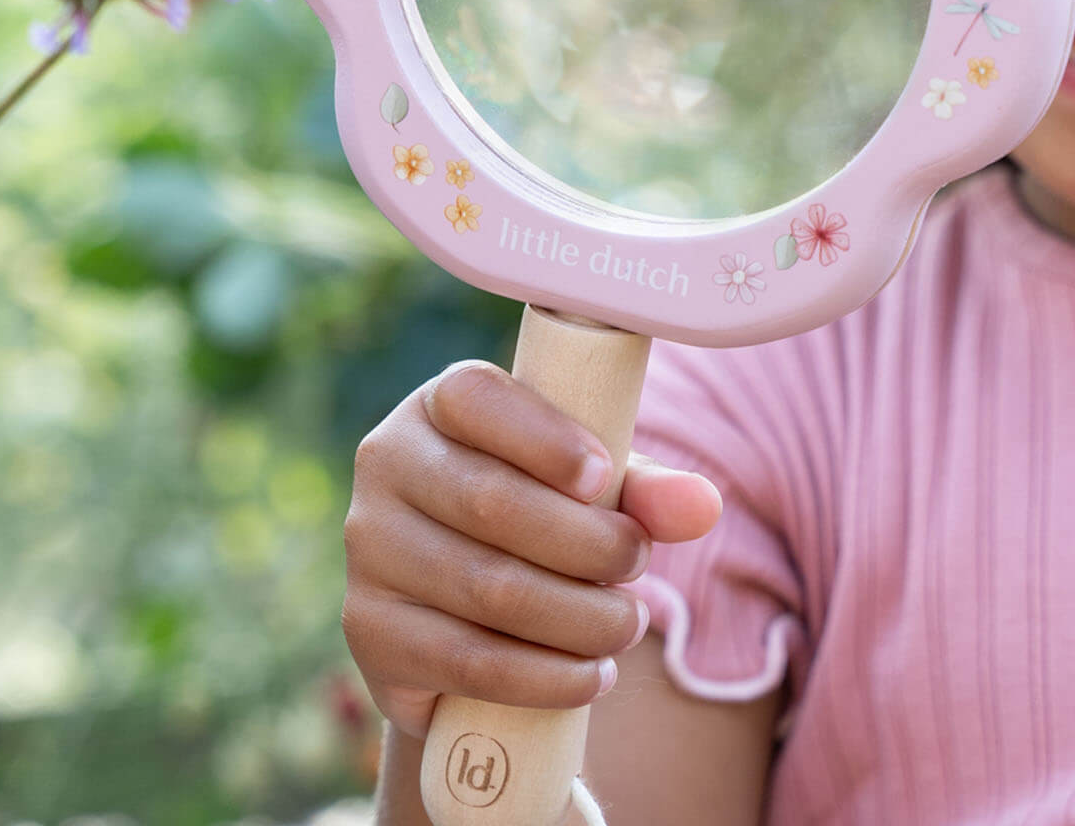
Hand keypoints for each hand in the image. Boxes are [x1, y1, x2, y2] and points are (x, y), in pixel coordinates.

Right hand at [344, 359, 721, 738]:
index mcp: (438, 405)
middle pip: (492, 503)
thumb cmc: (536, 515)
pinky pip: (468, 660)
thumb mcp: (587, 487)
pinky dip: (545, 676)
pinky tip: (593, 675)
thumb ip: (643, 488)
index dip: (543, 438)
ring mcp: (369, 548)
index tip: (603, 477)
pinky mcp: (369, 629)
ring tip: (628, 624)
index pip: (478, 399)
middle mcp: (387, 464)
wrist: (454, 609)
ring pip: (486, 588)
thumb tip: (704, 506)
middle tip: (638, 565)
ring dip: (577, 616)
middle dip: (585, 543)